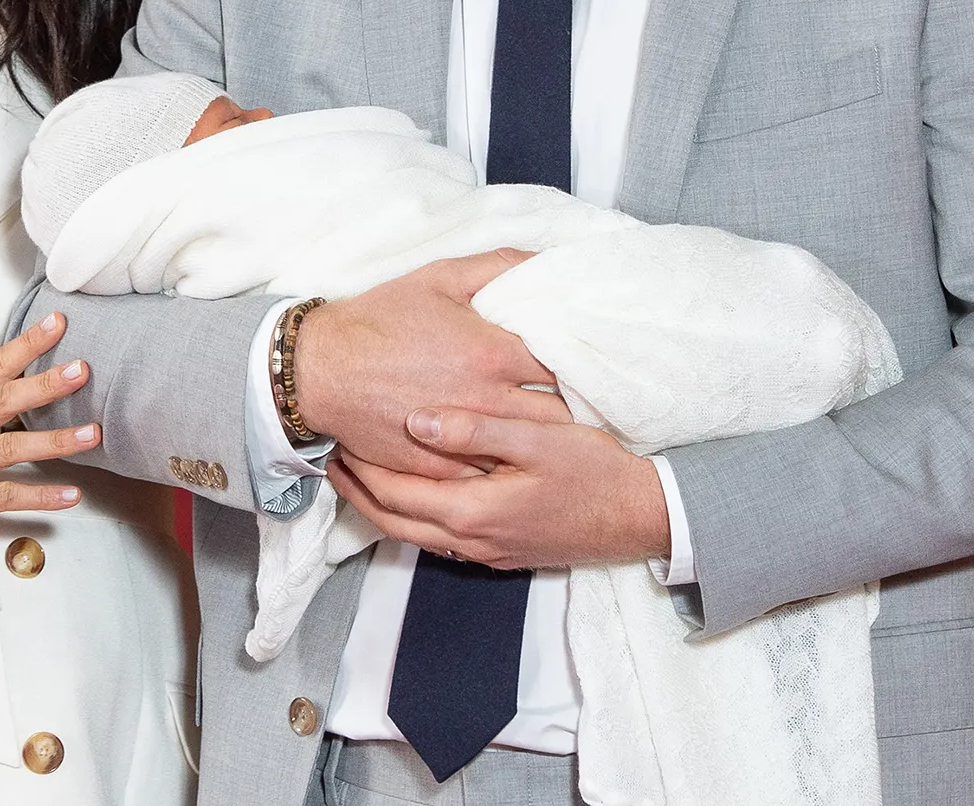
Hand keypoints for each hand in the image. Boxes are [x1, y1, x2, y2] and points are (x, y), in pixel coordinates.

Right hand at [0, 312, 99, 561]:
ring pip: (10, 448)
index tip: (57, 323)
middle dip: (45, 383)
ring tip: (92, 434)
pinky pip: (5, 497)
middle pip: (3, 400)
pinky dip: (41, 496)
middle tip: (83, 369)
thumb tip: (2, 387)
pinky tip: (71, 495)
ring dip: (56, 441)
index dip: (25, 345)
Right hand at [293, 251, 570, 477]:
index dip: (585, 365)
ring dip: (545, 442)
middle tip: (587, 402)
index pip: (566, 366)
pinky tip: (516, 458)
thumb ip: (499, 265)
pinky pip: (490, 475)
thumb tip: (547, 260)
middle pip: (558, 415)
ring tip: (562, 435)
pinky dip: (506, 467)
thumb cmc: (381, 319)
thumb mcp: (440, 278)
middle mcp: (486, 401)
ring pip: (528, 450)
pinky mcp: (441, 468)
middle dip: (575, 408)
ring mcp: (464, 440)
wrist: (322, 368)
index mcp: (492, 353)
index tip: (594, 363)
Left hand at [326, 408, 671, 569]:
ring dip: (382, 506)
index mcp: (472, 511)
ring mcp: (486, 552)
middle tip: (333, 458)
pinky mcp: (501, 552)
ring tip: (361, 473)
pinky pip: (439, 538)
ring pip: (414, 535)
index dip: (360, 469)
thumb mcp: (538, 439)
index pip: (394, 494)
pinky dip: (413, 516)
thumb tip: (417, 422)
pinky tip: (414, 491)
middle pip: (393, 522)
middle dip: (358, 492)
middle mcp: (472, 540)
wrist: (640, 518)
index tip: (338, 438)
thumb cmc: (594, 472)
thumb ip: (476, 429)